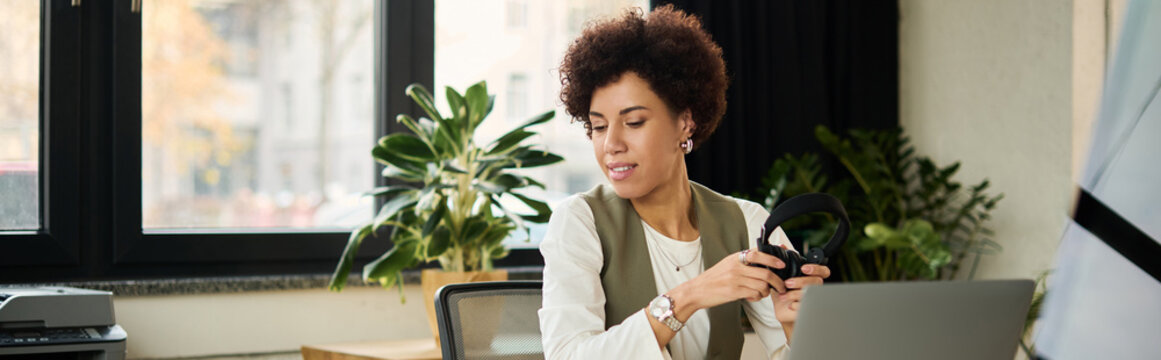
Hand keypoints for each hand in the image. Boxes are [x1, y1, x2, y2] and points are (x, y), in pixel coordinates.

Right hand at [667, 249, 787, 320]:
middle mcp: (736, 267)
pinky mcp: (734, 292)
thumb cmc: (712, 279)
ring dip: (767, 292)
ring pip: (762, 285)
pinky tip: (753, 297)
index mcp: (736, 258)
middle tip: (782, 286)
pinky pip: (754, 294)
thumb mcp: (727, 264)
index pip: (758, 254)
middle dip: (778, 282)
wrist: (696, 291)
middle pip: (766, 273)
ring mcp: (735, 279)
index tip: (781, 265)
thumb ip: (743, 262)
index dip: (773, 259)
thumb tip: (762, 261)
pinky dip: (758, 297)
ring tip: (763, 293)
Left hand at [772, 262, 829, 341]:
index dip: (817, 269)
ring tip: (783, 295)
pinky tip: (789, 305)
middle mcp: (816, 288)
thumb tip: (781, 246)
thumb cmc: (785, 291)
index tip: (804, 268)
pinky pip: (805, 307)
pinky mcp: (809, 310)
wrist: (782, 310)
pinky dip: (795, 305)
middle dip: (801, 282)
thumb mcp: (782, 275)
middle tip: (788, 283)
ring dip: (794, 294)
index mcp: (813, 278)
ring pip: (810, 294)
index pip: (824, 271)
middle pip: (817, 282)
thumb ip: (784, 261)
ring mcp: (814, 299)